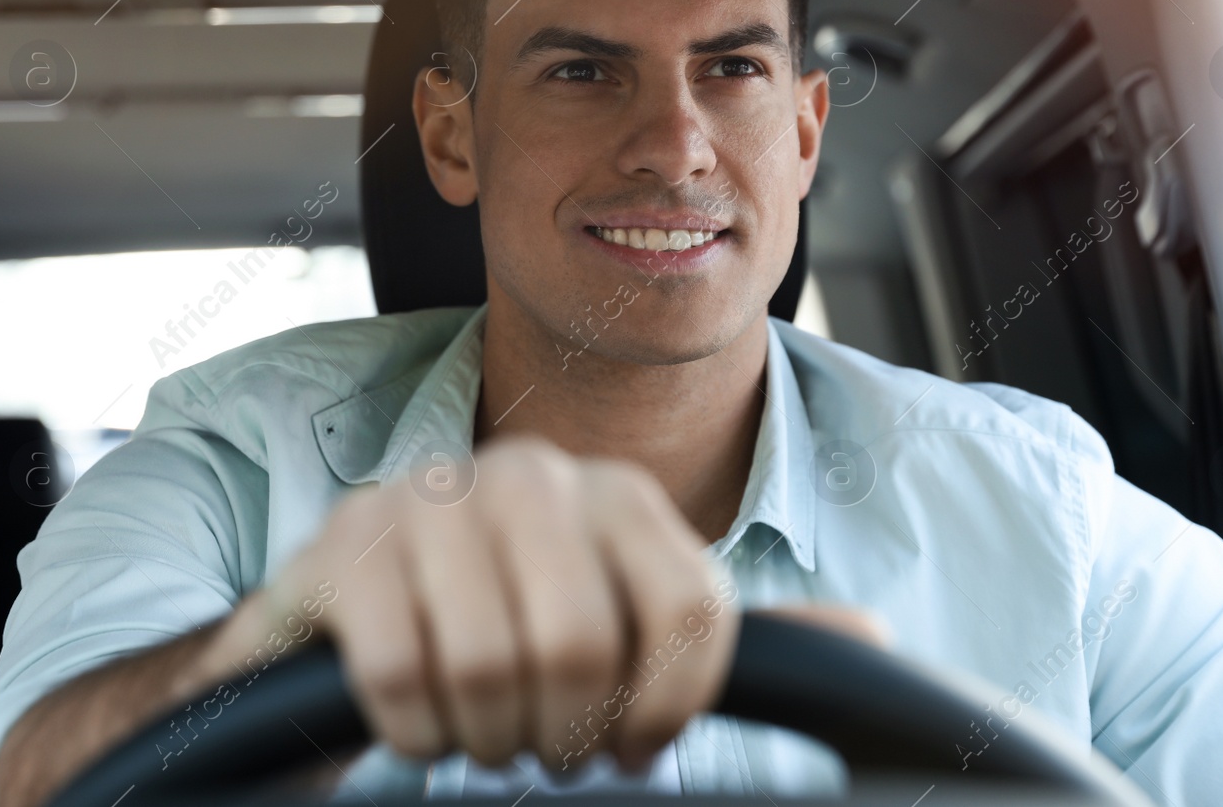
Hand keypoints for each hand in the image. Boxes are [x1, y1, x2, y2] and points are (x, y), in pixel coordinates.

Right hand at [218, 435, 738, 771]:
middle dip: (565, 734)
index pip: (691, 610)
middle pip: (582, 645)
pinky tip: (422, 723)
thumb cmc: (511, 623)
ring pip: (487, 666)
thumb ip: (723, 635)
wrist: (358, 614)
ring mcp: (429, 499)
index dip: (667, 710)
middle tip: (544, 745)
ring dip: (488, 738)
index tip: (632, 746)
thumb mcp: (624, 620)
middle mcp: (529, 475)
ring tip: (485, 729)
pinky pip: (399, 676)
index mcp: (616, 493)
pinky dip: (416, 733)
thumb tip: (876, 639)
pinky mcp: (346, 544)